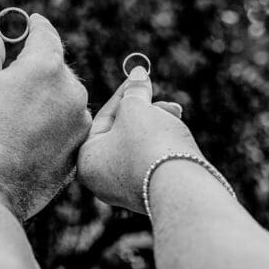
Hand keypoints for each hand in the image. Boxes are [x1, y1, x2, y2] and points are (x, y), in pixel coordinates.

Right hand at [0, 14, 91, 219]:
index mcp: (45, 66)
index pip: (46, 34)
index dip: (37, 26)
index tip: (32, 22)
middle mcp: (71, 90)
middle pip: (57, 67)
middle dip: (39, 67)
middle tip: (15, 76)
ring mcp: (80, 120)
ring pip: (65, 97)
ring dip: (48, 97)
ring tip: (18, 116)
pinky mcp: (80, 146)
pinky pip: (69, 123)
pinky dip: (54, 122)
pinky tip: (30, 135)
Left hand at [77, 66, 200, 212]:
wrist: (182, 186)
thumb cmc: (150, 143)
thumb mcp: (137, 109)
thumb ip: (135, 91)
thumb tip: (138, 73)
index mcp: (86, 160)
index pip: (103, 118)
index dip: (123, 94)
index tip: (140, 77)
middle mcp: (101, 180)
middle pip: (121, 134)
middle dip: (144, 112)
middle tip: (162, 102)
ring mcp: (125, 190)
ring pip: (139, 147)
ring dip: (156, 126)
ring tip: (175, 115)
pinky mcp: (149, 195)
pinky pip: (151, 162)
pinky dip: (162, 146)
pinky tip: (177, 137)